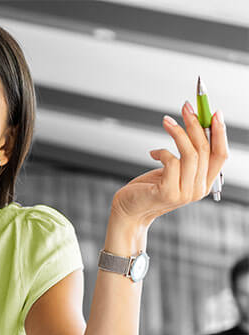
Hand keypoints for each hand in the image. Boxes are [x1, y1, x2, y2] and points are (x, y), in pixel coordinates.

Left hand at [111, 102, 228, 227]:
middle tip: (186, 107)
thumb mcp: (173, 170)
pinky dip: (161, 151)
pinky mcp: (168, 192)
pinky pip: (171, 161)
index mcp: (204, 183)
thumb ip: (187, 156)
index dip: (220, 132)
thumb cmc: (149, 189)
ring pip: (191, 154)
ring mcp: (185, 193)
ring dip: (178, 132)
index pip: (221, 155)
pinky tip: (152, 153)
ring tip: (166, 121)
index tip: (213, 112)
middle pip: (205, 150)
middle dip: (196, 124)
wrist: (129, 210)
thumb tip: (196, 124)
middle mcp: (198, 190)